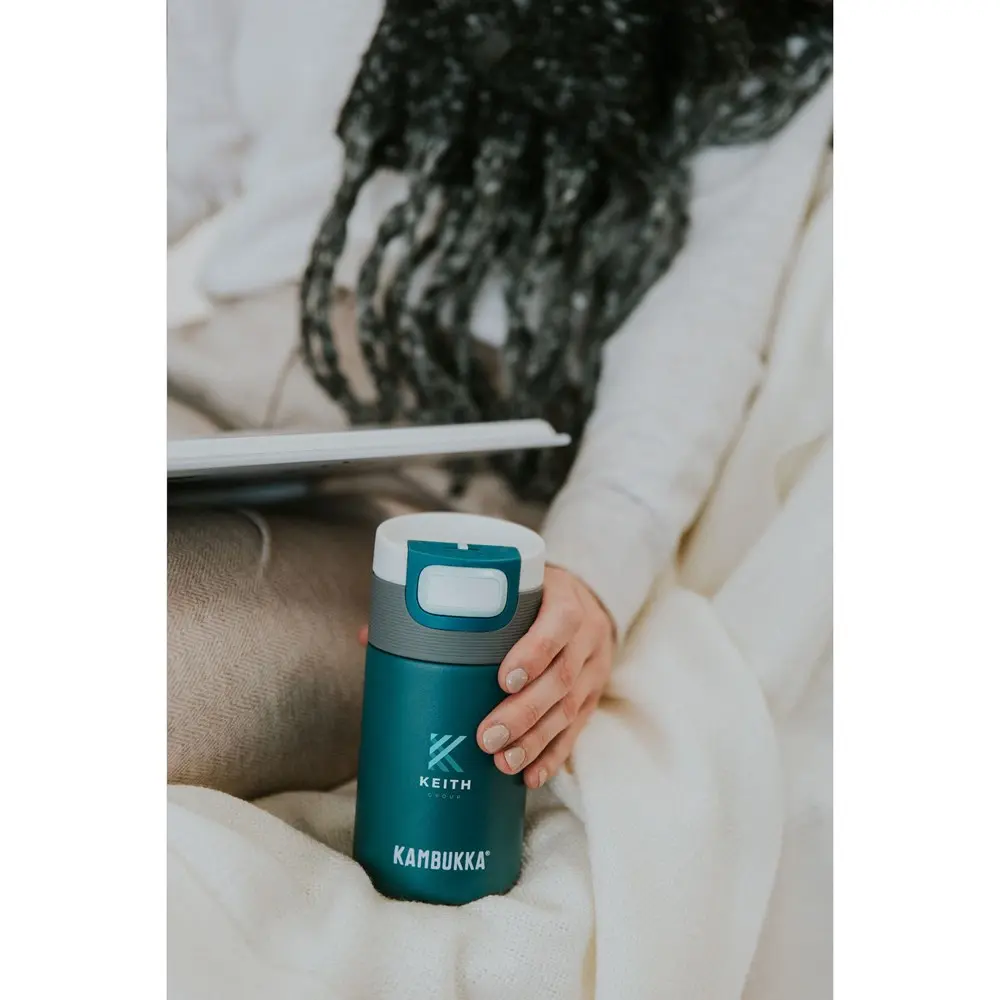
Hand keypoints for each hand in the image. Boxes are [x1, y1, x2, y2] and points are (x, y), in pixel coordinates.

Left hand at [355, 565, 613, 788]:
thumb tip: (369, 634)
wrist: (586, 604)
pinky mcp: (592, 699)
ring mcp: (592, 671)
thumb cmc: (530, 596)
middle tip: (485, 737)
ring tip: (501, 762)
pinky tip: (529, 776)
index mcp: (564, 600)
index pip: (559, 623)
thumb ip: (444, 607)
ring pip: (569, 711)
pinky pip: (576, 732)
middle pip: (561, 679)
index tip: (503, 678)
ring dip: (535, 741)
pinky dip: (552, 757)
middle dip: (523, 712)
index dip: (534, 652)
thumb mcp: (504, 588)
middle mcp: (585, 637)